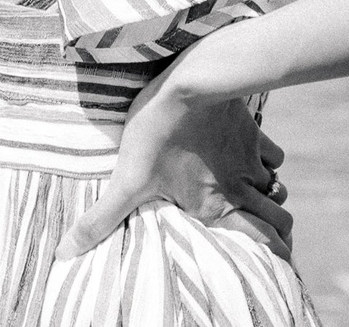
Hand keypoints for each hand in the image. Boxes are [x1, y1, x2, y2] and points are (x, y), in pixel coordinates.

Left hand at [56, 67, 290, 262]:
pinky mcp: (251, 132)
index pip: (264, 246)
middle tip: (272, 239)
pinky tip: (251, 158)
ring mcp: (250, 160)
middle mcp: (242, 190)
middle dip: (281, 235)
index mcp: (216, 208)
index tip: (279, 268)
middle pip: (282, 223)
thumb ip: (100, 219)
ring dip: (271, 198)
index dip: (278, 260)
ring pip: (277, 189)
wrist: (192, 81)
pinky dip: (268, 161)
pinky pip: (272, 154)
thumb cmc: (158, 131)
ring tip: (258, 202)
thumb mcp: (125, 179)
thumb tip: (67, 253)